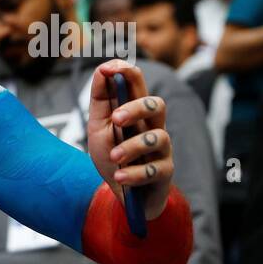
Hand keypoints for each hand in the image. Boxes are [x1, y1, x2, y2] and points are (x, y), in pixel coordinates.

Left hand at [86, 60, 173, 219]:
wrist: (122, 195)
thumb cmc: (114, 157)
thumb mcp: (99, 128)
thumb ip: (101, 101)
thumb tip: (103, 69)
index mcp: (137, 114)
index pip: (139, 86)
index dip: (128, 73)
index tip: (111, 68)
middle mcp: (153, 128)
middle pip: (157, 105)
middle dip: (137, 108)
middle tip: (116, 119)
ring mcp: (161, 150)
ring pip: (157, 138)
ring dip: (131, 147)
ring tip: (114, 158)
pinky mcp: (164, 173)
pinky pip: (154, 169)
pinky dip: (134, 173)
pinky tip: (120, 176)